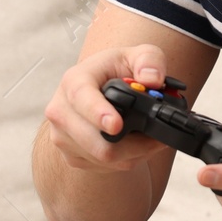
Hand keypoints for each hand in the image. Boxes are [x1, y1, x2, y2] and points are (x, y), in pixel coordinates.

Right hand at [43, 44, 175, 173]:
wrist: (99, 85)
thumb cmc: (118, 69)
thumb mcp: (138, 54)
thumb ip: (150, 60)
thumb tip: (152, 80)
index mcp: (74, 81)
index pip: (81, 99)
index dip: (98, 114)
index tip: (117, 125)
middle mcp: (61, 110)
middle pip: (95, 141)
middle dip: (133, 143)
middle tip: (160, 136)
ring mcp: (62, 136)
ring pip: (103, 157)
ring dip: (134, 152)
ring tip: (151, 137)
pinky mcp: (71, 155)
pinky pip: (104, 166)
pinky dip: (127, 159)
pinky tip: (136, 144)